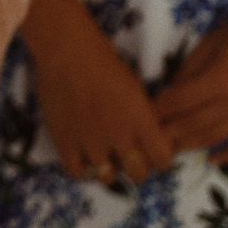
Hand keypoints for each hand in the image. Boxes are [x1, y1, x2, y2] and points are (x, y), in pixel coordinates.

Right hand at [28, 19, 175, 185]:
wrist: (67, 51)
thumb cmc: (104, 62)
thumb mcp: (135, 89)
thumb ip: (143, 117)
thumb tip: (146, 138)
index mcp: (142, 120)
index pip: (162, 159)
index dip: (160, 159)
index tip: (154, 154)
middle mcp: (119, 136)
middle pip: (138, 174)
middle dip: (137, 169)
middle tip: (130, 159)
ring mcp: (90, 141)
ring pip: (107, 176)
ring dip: (109, 170)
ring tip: (104, 158)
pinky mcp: (64, 141)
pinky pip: (76, 172)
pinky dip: (82, 170)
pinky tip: (83, 159)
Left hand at [151, 6, 227, 165]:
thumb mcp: (210, 41)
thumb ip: (190, 70)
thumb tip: (171, 93)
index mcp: (219, 80)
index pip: (177, 104)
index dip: (155, 112)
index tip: (138, 118)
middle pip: (193, 125)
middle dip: (166, 134)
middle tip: (147, 141)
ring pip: (217, 136)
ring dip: (190, 145)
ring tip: (169, 151)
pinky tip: (212, 160)